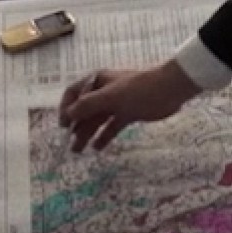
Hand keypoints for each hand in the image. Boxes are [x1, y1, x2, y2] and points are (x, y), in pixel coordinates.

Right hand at [58, 61, 199, 152]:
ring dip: (87, 134)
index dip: (65, 108)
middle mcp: (104, 92)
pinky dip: (104, 136)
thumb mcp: (109, 97)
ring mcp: (116, 103)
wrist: (168, 91)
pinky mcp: (128, 114)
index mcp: (96, 81)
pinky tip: (97, 148)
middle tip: (71, 145)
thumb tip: (68, 115)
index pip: (73, 94)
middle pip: (84, 110)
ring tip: (78, 150)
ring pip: (97, 120)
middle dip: (76, 127)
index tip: (63, 126)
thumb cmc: (137, 89)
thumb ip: (87, 105)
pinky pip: (111, 126)